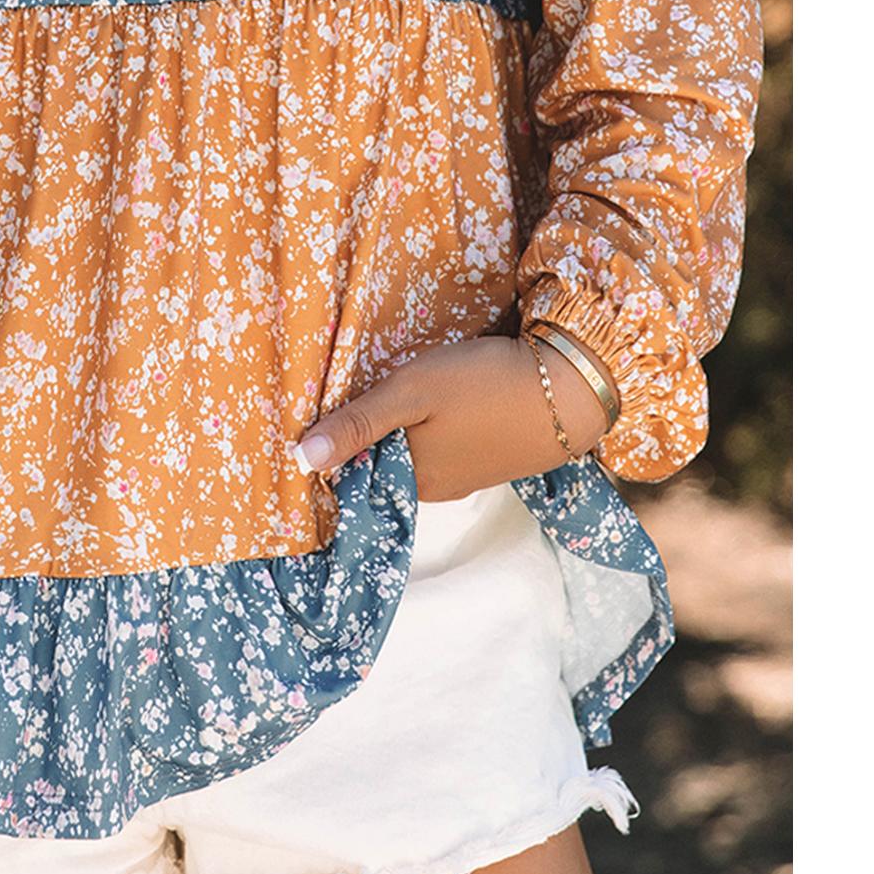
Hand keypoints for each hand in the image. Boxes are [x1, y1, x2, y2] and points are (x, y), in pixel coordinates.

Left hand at [292, 333, 614, 500]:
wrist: (572, 389)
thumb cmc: (484, 385)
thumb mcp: (412, 393)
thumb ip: (358, 424)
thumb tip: (301, 460)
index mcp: (408, 478)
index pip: (349, 471)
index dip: (331, 442)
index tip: (315, 410)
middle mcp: (432, 488)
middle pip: (377, 464)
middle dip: (358, 437)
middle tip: (340, 393)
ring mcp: (462, 476)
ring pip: (408, 455)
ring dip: (392, 431)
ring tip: (379, 394)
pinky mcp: (485, 458)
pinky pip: (437, 449)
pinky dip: (422, 430)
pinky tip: (424, 405)